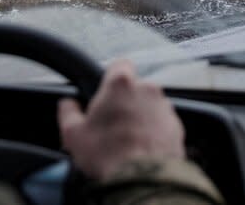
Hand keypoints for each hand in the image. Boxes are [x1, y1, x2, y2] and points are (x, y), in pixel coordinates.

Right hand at [57, 59, 184, 179]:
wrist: (143, 180)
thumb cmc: (108, 154)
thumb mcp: (74, 134)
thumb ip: (68, 112)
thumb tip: (67, 105)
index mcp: (120, 84)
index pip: (118, 64)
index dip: (110, 78)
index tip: (104, 94)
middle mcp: (147, 89)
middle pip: (134, 88)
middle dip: (125, 102)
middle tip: (111, 125)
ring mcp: (165, 107)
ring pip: (150, 106)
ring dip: (140, 118)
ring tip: (127, 141)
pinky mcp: (177, 126)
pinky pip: (162, 124)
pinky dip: (154, 132)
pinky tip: (142, 149)